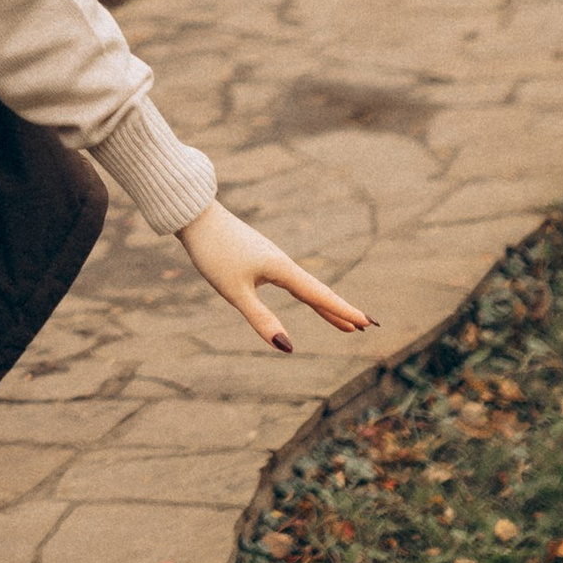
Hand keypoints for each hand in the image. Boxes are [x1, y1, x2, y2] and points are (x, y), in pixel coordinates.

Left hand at [178, 198, 374, 354]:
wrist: (194, 215)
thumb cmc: (213, 253)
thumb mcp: (235, 292)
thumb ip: (260, 319)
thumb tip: (287, 347)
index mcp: (281, 269)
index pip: (319, 295)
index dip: (343, 312)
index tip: (368, 323)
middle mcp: (282, 262)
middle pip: (318, 292)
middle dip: (340, 311)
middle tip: (366, 327)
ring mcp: (272, 258)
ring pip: (305, 287)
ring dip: (325, 305)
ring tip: (344, 324)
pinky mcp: (260, 256)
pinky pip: (291, 280)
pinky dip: (306, 294)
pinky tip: (306, 296)